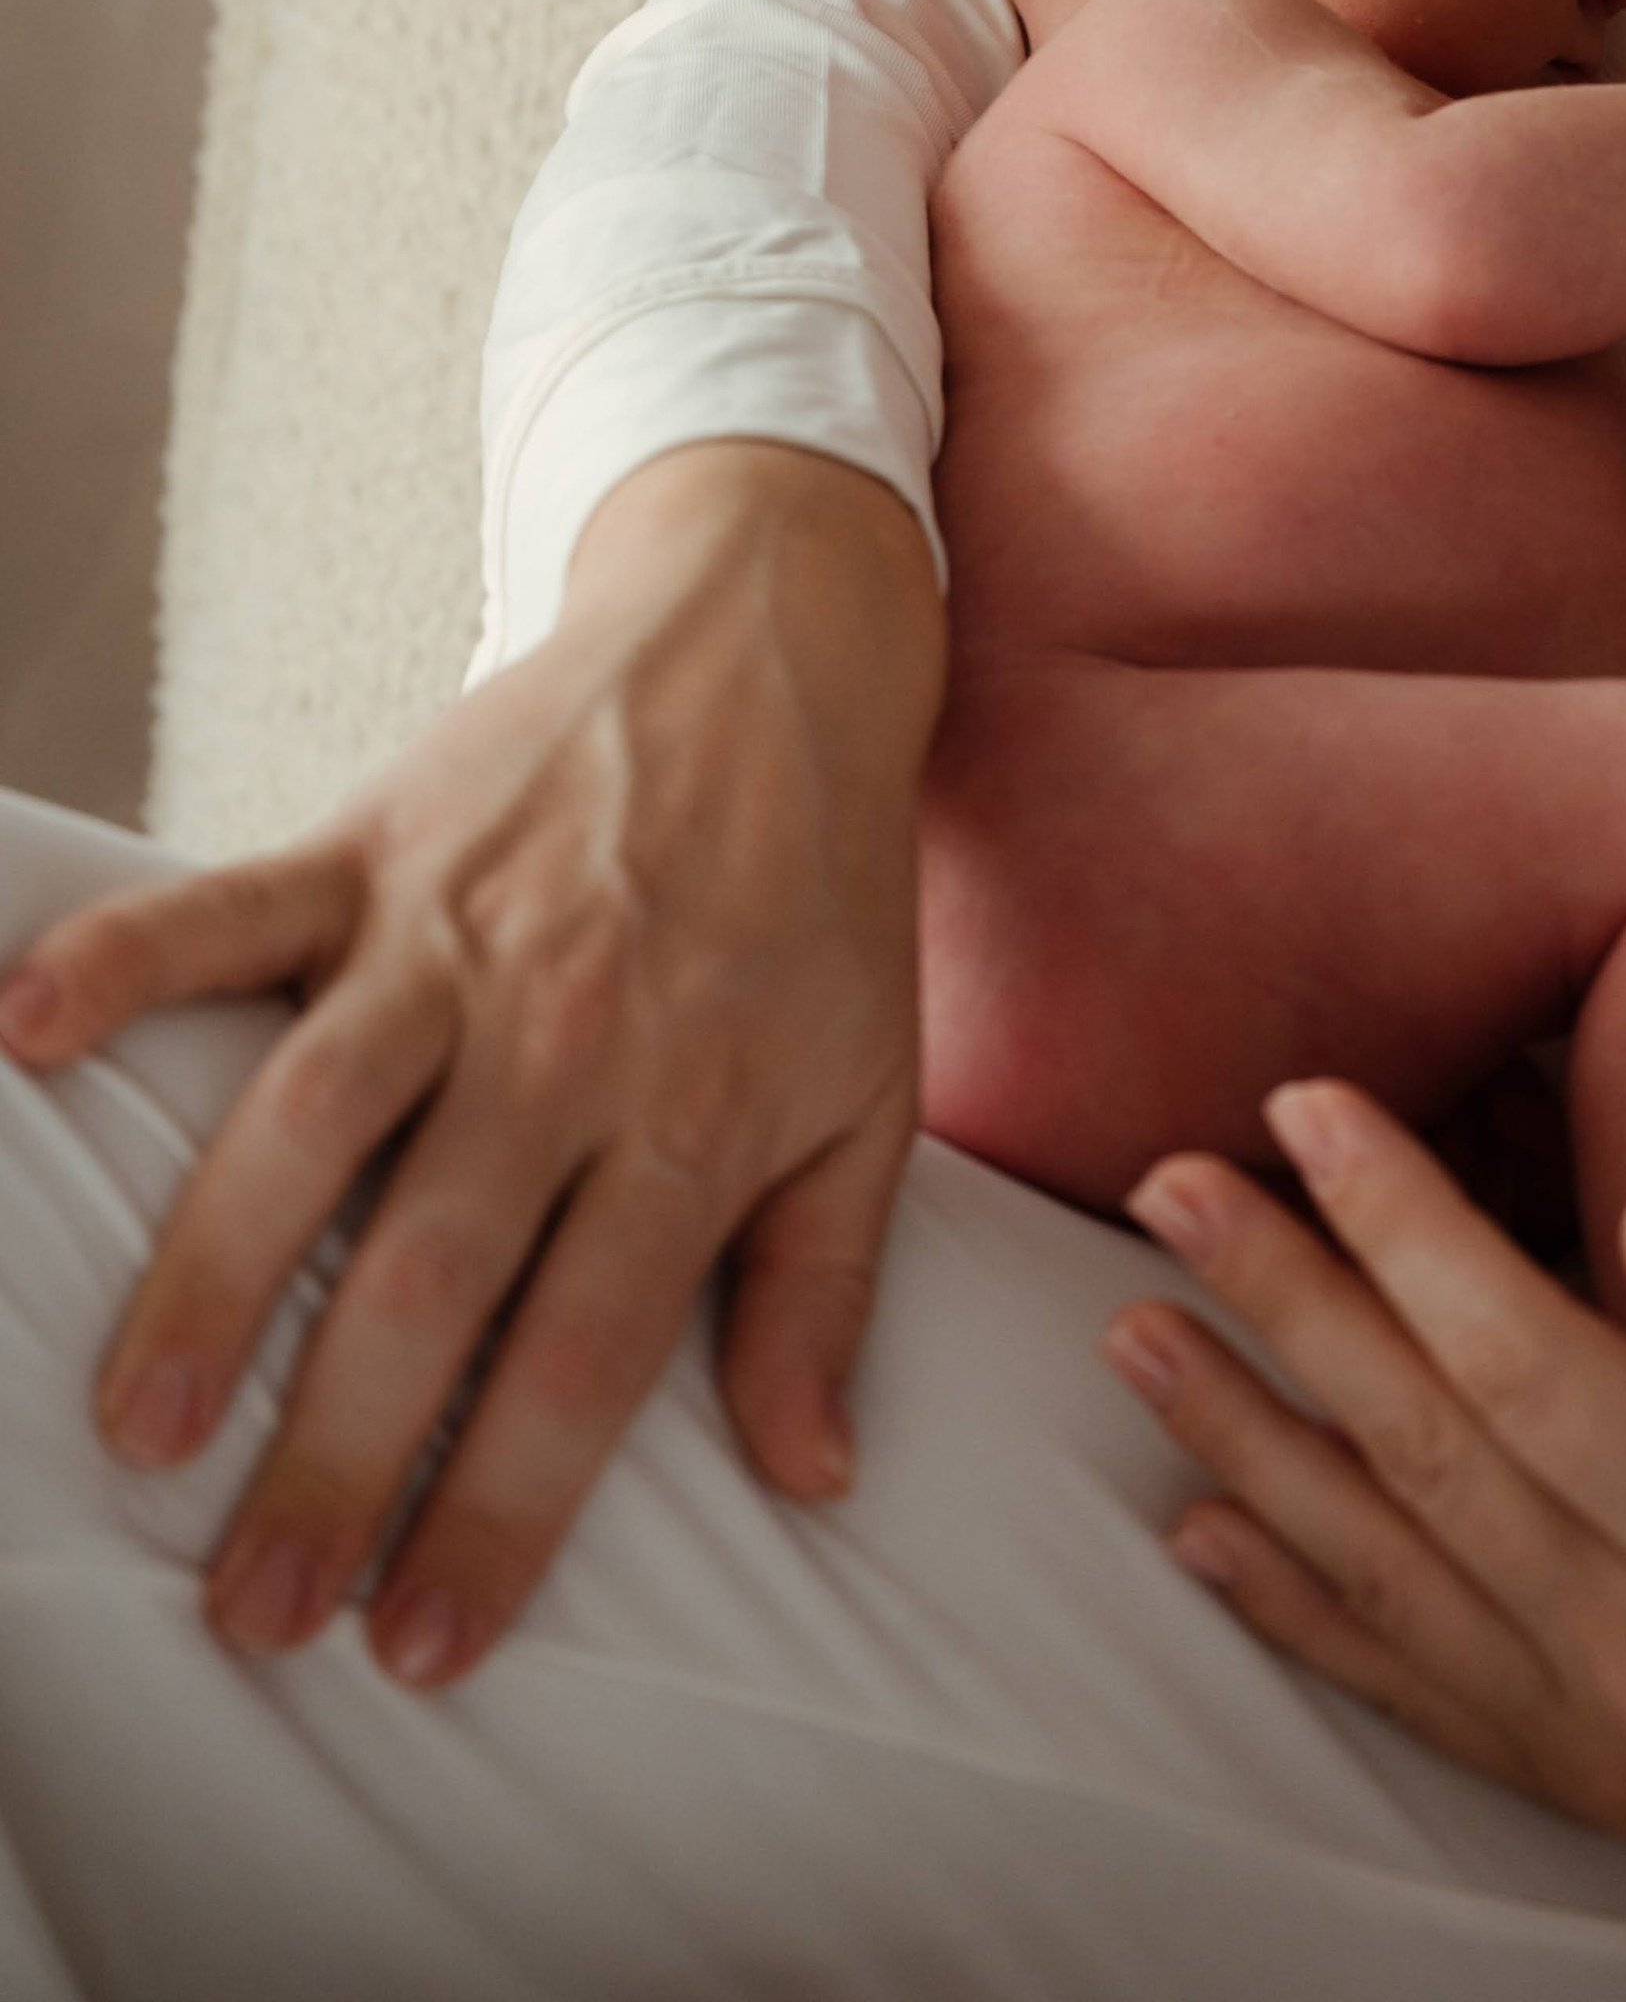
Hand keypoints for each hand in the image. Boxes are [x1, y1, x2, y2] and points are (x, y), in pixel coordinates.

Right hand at [0, 443, 941, 1692]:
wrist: (778, 645)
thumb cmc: (821, 889)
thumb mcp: (874, 1090)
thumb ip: (827, 1285)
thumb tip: (812, 1473)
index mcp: (688, 1113)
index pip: (584, 1358)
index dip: (501, 1514)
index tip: (422, 1646)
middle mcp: (564, 1037)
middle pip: (432, 1279)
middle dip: (338, 1459)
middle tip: (256, 1604)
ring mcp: (453, 937)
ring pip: (309, 1126)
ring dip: (214, 1278)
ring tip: (142, 1426)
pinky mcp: (373, 844)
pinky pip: (229, 910)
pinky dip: (124, 961)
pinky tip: (25, 1027)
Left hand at [1103, 1083, 1625, 1990]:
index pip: (1522, 1351)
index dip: (1403, 1221)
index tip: (1307, 1102)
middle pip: (1421, 1444)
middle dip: (1280, 1298)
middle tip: (1165, 1176)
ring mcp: (1599, 1729)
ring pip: (1382, 1564)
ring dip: (1242, 1439)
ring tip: (1130, 1327)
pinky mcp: (1580, 1779)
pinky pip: (1406, 1690)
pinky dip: (1293, 1610)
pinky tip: (1203, 1532)